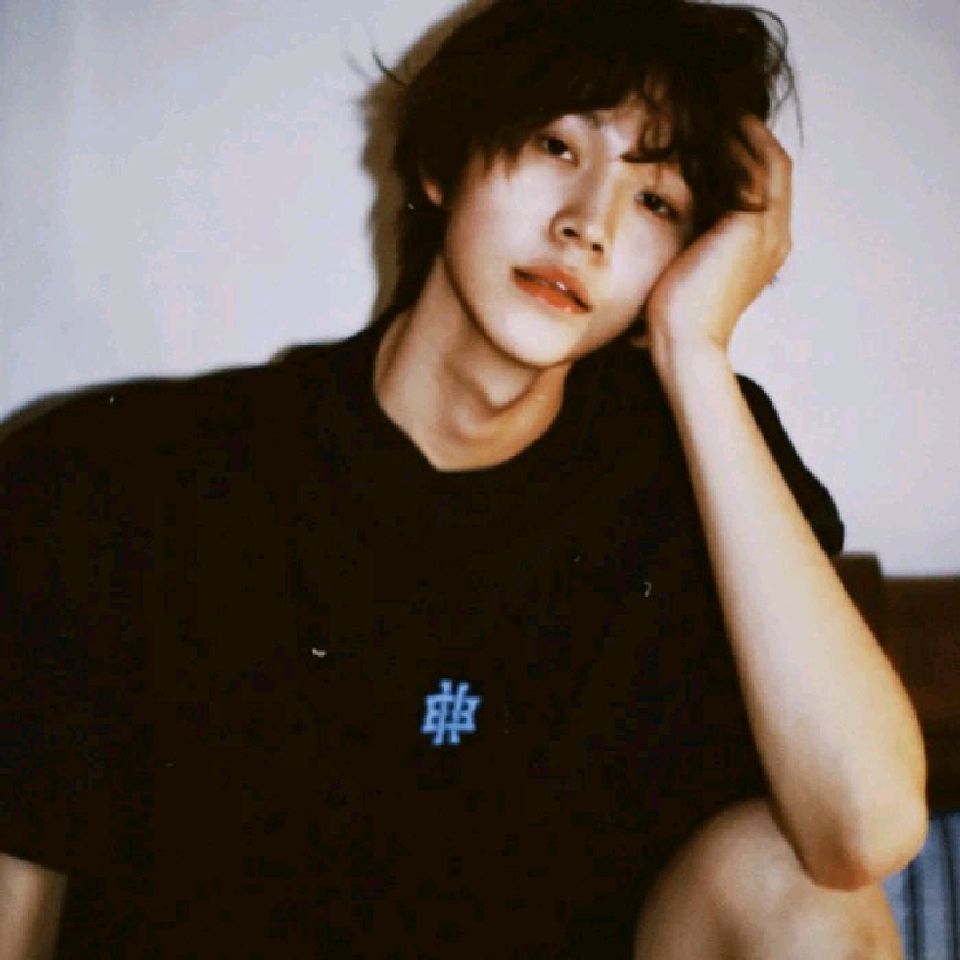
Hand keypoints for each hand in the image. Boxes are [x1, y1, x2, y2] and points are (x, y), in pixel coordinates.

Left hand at [643, 116, 792, 354]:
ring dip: (746, 132)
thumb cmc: (673, 321)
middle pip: (774, 167)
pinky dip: (738, 143)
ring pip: (770, 160)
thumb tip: (652, 241)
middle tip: (719, 111)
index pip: (763, 189)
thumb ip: (682, 251)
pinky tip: (711, 125)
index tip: (714, 136)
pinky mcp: (753, 225)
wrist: (683, 344)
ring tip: (716, 109)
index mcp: (761, 250)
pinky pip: (755, 166)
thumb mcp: (682, 275)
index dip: (745, 158)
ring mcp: (769, 231)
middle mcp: (775, 237)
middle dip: (750, 136)